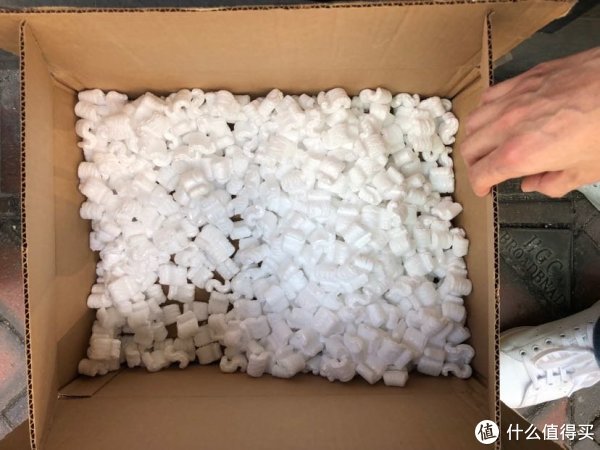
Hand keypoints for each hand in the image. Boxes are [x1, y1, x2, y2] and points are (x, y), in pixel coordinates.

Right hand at [462, 47, 599, 196]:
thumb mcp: (586, 170)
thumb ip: (553, 183)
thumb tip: (534, 184)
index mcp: (519, 154)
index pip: (480, 173)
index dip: (479, 186)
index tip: (484, 188)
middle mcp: (507, 126)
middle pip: (470, 148)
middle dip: (474, 164)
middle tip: (486, 170)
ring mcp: (513, 99)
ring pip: (473, 122)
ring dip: (476, 137)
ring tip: (487, 144)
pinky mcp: (525, 79)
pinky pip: (489, 96)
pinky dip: (486, 111)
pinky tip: (497, 115)